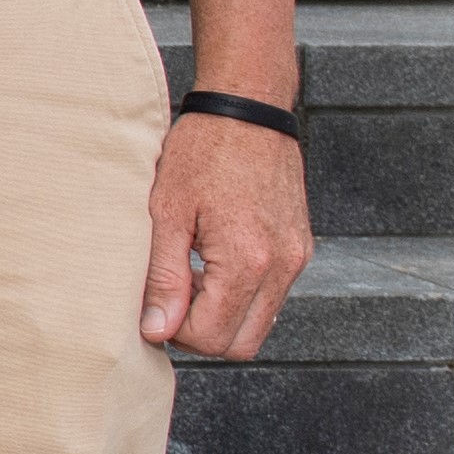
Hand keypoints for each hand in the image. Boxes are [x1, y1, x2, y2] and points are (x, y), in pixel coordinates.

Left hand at [141, 101, 311, 358]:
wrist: (247, 109)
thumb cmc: (202, 151)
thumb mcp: (167, 213)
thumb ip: (164, 278)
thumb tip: (158, 331)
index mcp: (247, 259)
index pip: (212, 337)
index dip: (175, 332)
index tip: (154, 307)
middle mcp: (282, 265)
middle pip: (242, 344)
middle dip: (201, 334)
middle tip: (170, 300)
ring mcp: (296, 258)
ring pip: (260, 325)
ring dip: (222, 317)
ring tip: (191, 278)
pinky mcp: (300, 249)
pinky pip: (272, 297)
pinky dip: (241, 297)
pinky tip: (213, 266)